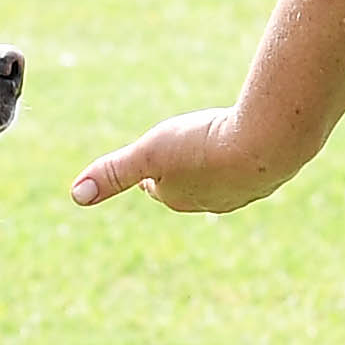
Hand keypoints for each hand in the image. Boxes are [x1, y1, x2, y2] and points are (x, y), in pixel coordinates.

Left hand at [70, 105, 315, 217]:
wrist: (266, 143)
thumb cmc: (203, 146)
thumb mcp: (148, 152)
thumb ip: (113, 172)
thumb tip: (75, 195)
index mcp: (177, 197)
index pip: (157, 187)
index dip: (150, 172)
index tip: (149, 163)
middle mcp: (210, 202)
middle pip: (189, 185)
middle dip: (183, 170)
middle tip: (181, 152)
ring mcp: (243, 192)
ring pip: (223, 178)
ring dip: (217, 164)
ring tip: (216, 149)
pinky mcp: (270, 177)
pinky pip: (252, 168)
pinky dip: (246, 157)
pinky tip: (251, 145)